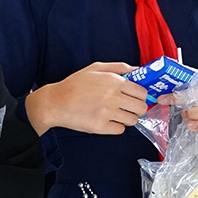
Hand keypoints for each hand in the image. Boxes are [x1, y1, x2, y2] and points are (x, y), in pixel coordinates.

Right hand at [25, 63, 146, 135]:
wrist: (56, 102)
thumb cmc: (75, 85)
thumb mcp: (96, 68)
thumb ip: (119, 67)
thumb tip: (138, 70)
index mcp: (114, 81)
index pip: (141, 92)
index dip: (142, 95)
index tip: (137, 97)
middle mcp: (112, 97)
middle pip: (141, 108)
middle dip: (138, 108)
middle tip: (130, 107)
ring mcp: (107, 113)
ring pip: (132, 120)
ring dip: (128, 118)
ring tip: (118, 113)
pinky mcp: (100, 127)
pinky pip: (120, 130)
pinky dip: (116, 126)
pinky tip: (108, 120)